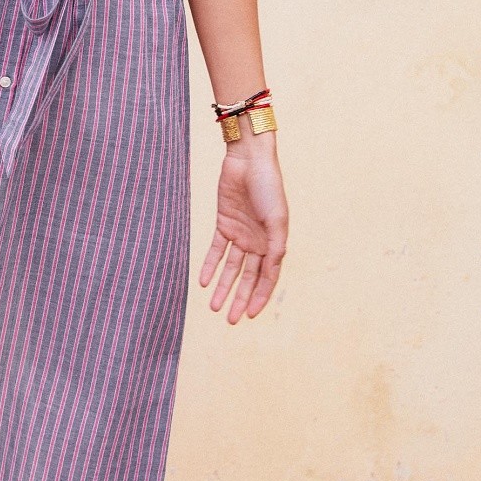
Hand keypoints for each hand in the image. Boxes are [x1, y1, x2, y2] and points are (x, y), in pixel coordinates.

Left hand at [199, 142, 287, 322]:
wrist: (250, 160)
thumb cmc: (269, 187)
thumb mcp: (277, 220)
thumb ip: (275, 248)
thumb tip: (271, 272)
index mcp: (274, 243)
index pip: (267, 278)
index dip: (259, 298)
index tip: (248, 316)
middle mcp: (257, 242)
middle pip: (247, 277)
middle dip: (239, 298)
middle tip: (229, 319)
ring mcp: (240, 233)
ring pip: (230, 268)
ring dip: (222, 286)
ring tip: (214, 306)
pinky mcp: (224, 223)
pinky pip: (215, 250)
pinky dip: (210, 265)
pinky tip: (203, 281)